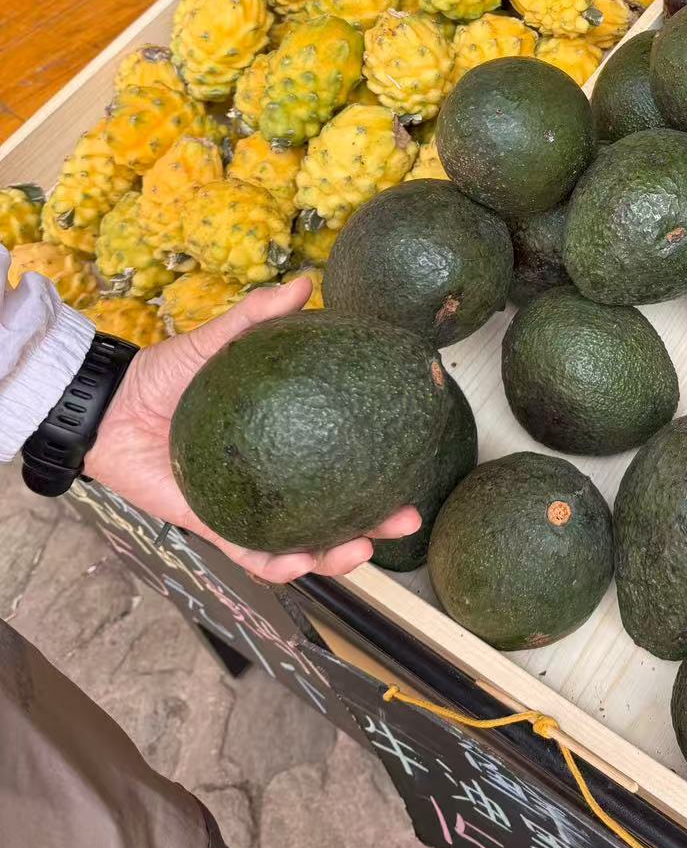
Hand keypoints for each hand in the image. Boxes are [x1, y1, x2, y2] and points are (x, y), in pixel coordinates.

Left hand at [84, 277, 420, 583]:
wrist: (109, 410)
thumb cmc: (162, 375)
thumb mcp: (215, 341)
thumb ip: (256, 317)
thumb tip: (305, 283)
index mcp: (284, 436)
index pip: (342, 452)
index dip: (381, 459)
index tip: (416, 454)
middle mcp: (274, 476)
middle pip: (335, 507)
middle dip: (375, 521)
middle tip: (406, 514)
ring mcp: (246, 506)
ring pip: (301, 543)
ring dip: (335, 555)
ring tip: (360, 551)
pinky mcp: (213, 527)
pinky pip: (250, 553)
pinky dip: (276, 564)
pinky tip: (299, 561)